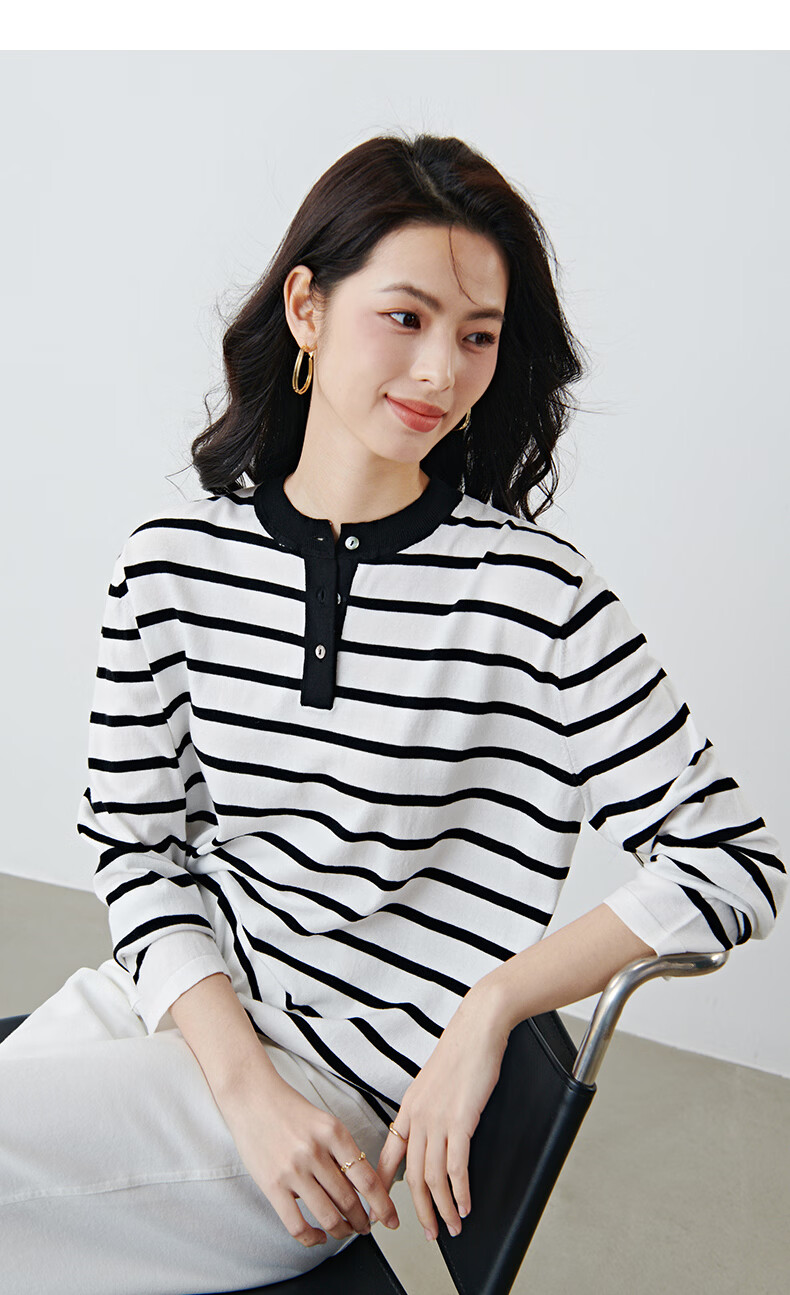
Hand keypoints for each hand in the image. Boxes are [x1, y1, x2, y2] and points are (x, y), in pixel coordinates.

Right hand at [217, 1060, 399, 1246]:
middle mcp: (315, 1152)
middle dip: (362, 1221)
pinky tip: (318, 1236)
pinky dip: (312, 1238)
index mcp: (333, 1132)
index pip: (367, 1178)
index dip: (383, 1205)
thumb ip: (340, 1152)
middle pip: (349, 1200)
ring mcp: (293, 1170)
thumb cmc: (288, 1109)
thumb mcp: (323, 1122)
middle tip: (366, 1227)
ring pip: (328, 1215)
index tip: (390, 1219)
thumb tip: (360, 1188)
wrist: (251, 1096)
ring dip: (342, 1231)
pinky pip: (296, 1224)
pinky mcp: (272, 1185)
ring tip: (345, 1231)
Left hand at [375, 988, 509, 1240]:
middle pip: (412, 1177)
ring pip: (433, 1178)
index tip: (383, 1213)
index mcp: (408, 1109)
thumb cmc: (461, 1052)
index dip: (384, 1190)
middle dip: (420, 1211)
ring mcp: (437, 1120)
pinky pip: (457, 1167)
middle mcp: (417, 1117)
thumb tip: (428, 1136)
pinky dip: (460, 1192)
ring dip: (443, 1209)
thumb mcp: (434, 1084)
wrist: (478, 1027)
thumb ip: (427, 1111)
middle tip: (429, 1234)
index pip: (388, 1157)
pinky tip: (465, 1206)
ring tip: (452, 1228)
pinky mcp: (461, 1120)